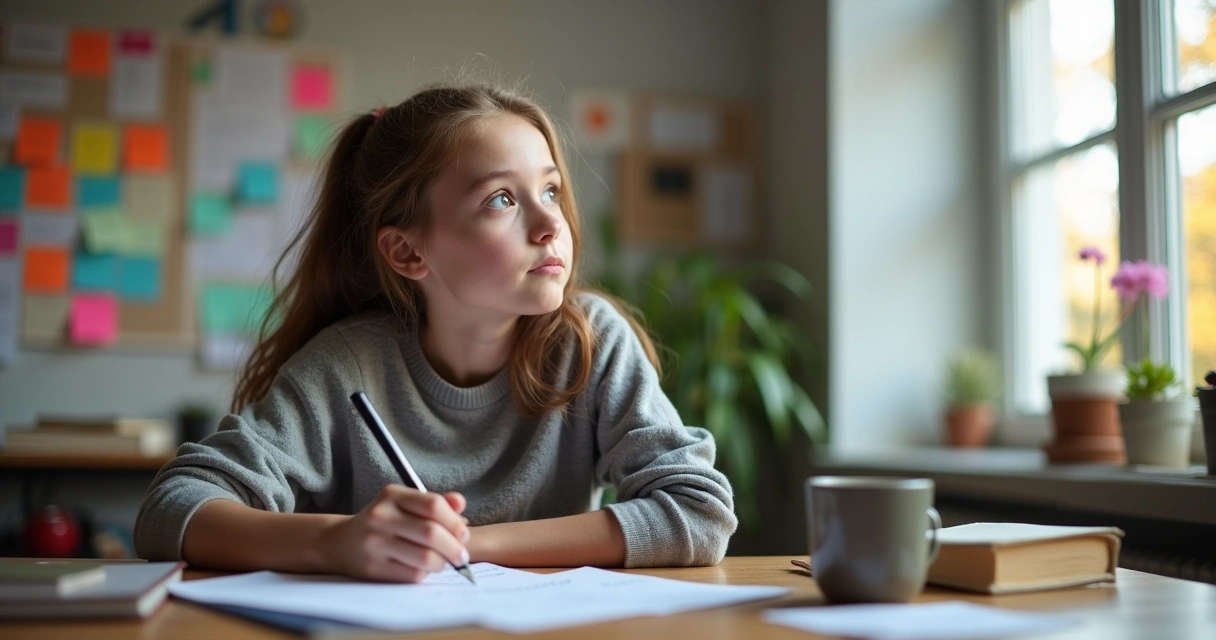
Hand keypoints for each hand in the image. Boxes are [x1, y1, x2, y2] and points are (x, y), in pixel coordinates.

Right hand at [318, 485, 469, 581]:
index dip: (454, 521)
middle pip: (431, 533)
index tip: (464, 534)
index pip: (433, 504)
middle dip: (454, 547)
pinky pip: (412, 574)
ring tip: (443, 562)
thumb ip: (436, 503)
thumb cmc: (385, 522)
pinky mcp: (373, 568)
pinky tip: (422, 569)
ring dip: (442, 563)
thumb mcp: (405, 504)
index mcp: (392, 495)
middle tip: (461, 556)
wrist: (342, 543)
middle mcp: (381, 516)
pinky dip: (425, 573)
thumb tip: (460, 504)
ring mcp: (375, 543)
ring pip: (425, 557)